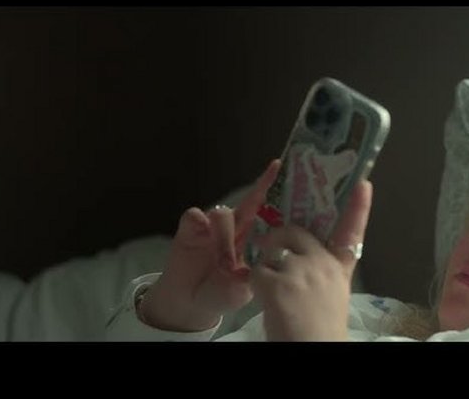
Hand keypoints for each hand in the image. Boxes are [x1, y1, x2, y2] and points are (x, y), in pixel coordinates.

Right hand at [139, 159, 280, 331]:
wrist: (189, 303)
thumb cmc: (219, 294)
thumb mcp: (239, 293)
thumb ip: (246, 280)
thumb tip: (245, 269)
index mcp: (250, 239)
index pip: (264, 210)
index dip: (270, 189)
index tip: (278, 165)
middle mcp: (233, 228)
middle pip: (248, 203)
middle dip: (261, 188)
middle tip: (266, 191)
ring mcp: (210, 227)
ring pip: (222, 214)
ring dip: (224, 239)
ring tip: (223, 265)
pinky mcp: (189, 229)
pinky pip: (194, 216)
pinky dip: (198, 225)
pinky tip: (199, 238)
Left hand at [250, 180, 372, 340]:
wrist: (313, 349)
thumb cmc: (320, 329)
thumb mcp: (332, 294)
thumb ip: (321, 270)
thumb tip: (300, 252)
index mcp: (339, 269)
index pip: (353, 232)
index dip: (359, 207)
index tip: (364, 184)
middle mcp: (323, 265)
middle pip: (294, 233)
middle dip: (279, 242)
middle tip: (276, 265)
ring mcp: (302, 271)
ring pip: (271, 250)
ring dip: (266, 267)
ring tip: (275, 293)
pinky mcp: (280, 283)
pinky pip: (258, 271)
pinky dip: (256, 286)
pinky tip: (268, 302)